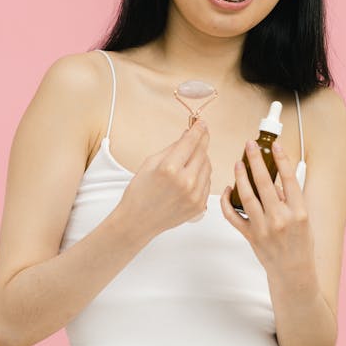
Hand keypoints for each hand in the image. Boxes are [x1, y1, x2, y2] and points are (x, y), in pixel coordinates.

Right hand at [116, 119, 211, 237]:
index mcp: (169, 168)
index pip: (191, 142)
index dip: (198, 130)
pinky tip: (189, 177)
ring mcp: (194, 195)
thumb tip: (188, 135)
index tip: (202, 124)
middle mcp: (185, 182)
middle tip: (199, 136)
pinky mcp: (199, 206)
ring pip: (208, 167)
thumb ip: (172, 148)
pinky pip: (207, 183)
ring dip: (201, 159)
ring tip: (188, 161)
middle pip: (203, 153)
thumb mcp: (150, 163)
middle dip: (201, 142)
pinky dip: (201, 176)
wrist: (138, 221)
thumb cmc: (139, 192)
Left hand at [219, 140, 314, 273]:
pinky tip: (228, 189)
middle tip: (250, 146)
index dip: (281, 159)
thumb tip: (275, 181)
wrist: (293, 272)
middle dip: (255, 161)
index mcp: (299, 212)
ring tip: (238, 163)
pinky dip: (227, 202)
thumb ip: (291, 200)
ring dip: (241, 177)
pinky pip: (233, 216)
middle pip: (264, 183)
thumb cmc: (301, 245)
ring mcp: (263, 228)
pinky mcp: (250, 236)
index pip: (290, 179)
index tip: (275, 146)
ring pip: (247, 196)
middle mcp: (281, 219)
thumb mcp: (304, 220)